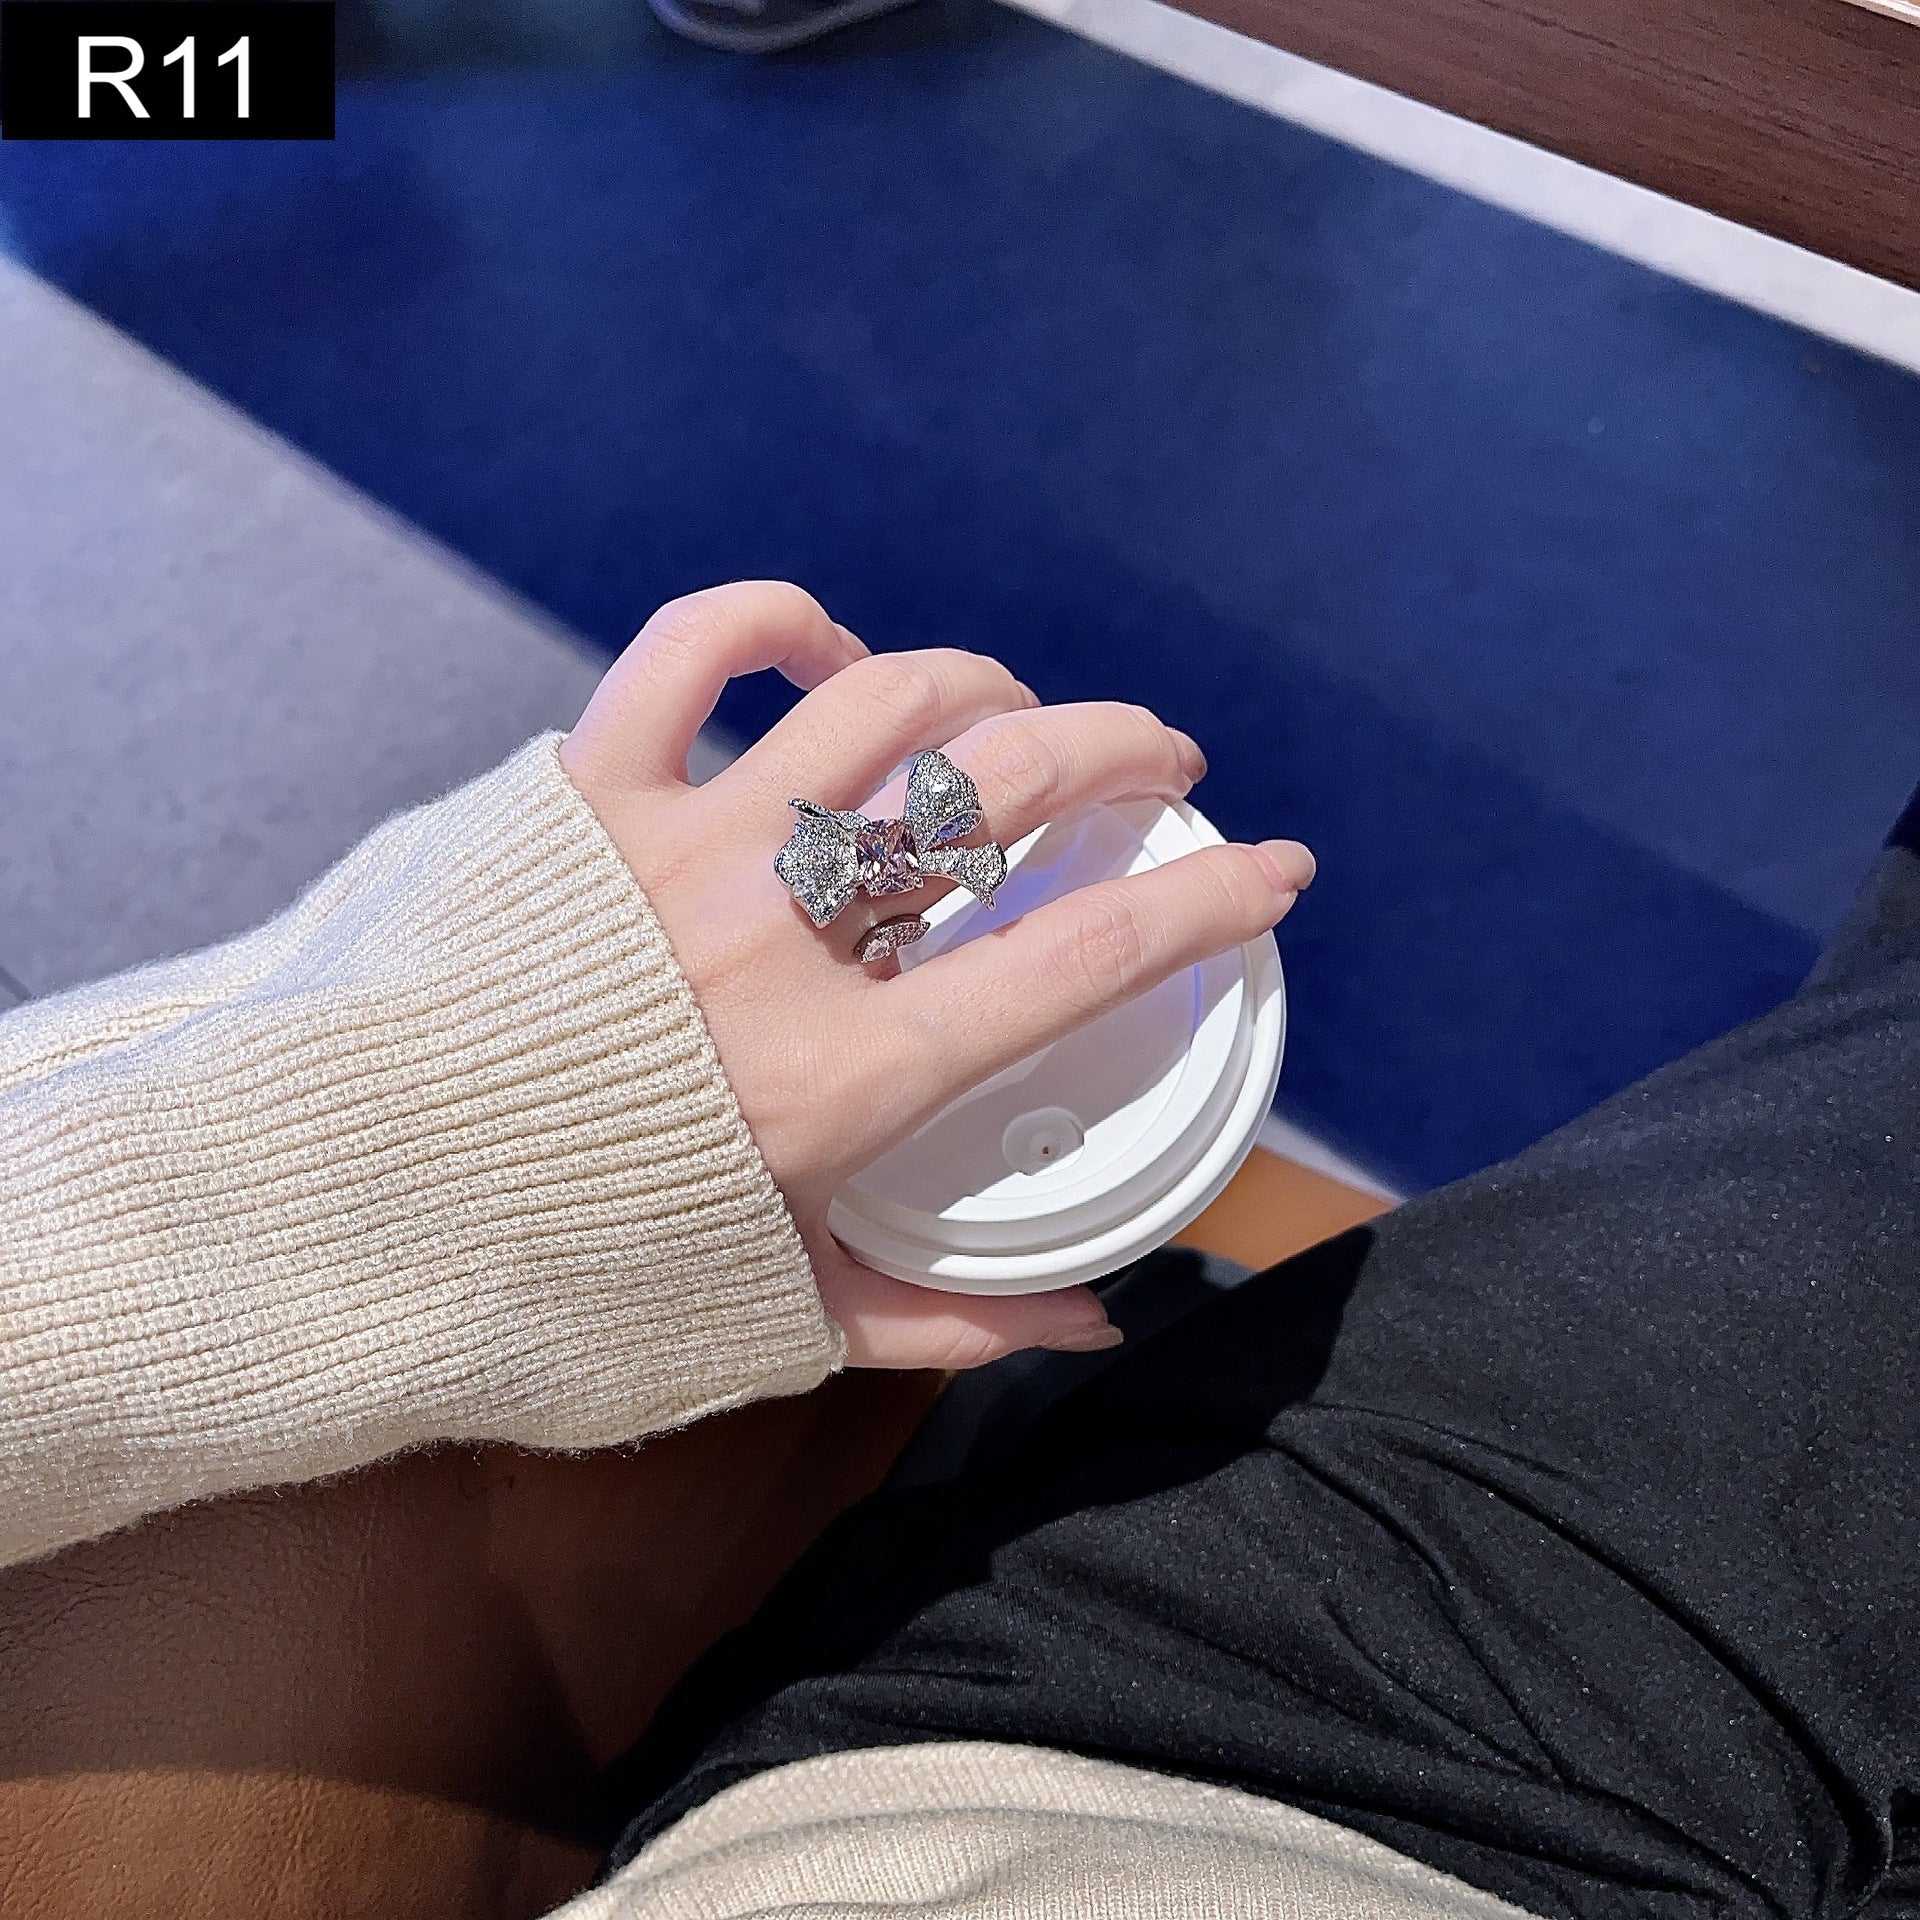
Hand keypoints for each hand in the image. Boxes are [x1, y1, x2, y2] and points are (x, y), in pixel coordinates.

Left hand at [559, 583, 1314, 1370]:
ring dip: (987, 685)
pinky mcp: (581, 791)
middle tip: (1163, 767)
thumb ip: (948, 1318)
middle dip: (1124, 755)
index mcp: (848, 1075)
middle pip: (1008, 789)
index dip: (1211, 901)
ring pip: (885, 703)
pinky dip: (782, 622)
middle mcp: (784, 938)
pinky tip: (834, 645)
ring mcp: (682, 846)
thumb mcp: (774, 1316)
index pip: (1084, 954)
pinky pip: (698, 651)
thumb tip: (1094, 1326)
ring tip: (1024, 709)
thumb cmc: (559, 1278)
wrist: (332, 1213)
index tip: (1277, 870)